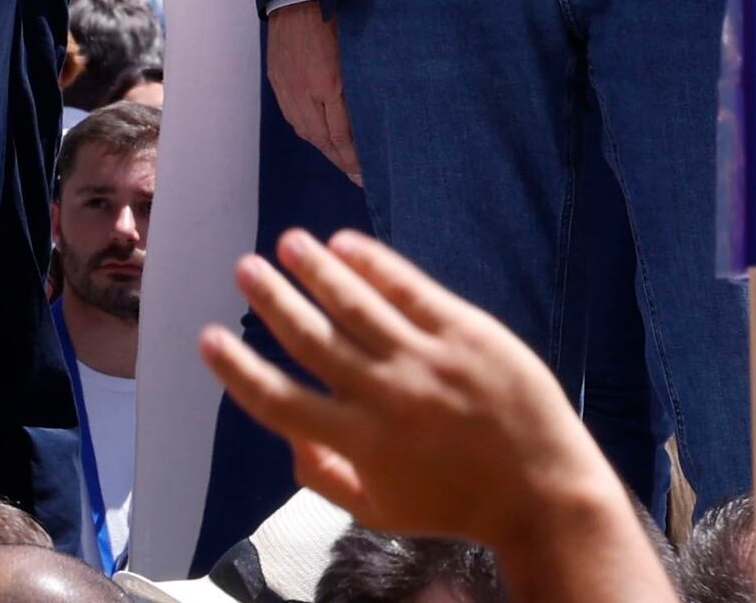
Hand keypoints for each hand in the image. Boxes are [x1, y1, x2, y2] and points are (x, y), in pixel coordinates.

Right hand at [201, 230, 646, 566]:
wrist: (546, 493)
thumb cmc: (457, 503)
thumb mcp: (381, 512)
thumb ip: (322, 477)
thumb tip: (285, 435)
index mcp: (359, 444)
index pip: (279, 400)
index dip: (237, 368)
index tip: (209, 337)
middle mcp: (385, 397)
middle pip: (311, 338)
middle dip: (271, 299)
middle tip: (246, 269)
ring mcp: (427, 360)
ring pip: (355, 303)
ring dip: (315, 269)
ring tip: (290, 243)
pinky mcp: (467, 333)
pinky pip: (409, 288)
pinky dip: (372, 262)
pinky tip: (345, 243)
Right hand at [266, 0, 358, 179]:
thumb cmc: (335, 22)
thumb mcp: (355, 55)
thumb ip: (358, 87)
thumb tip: (369, 118)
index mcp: (328, 83)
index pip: (341, 135)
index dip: (354, 159)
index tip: (366, 175)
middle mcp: (304, 91)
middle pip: (322, 139)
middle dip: (341, 161)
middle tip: (357, 177)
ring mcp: (287, 87)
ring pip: (305, 131)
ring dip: (324, 148)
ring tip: (340, 159)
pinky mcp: (277, 81)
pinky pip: (291, 116)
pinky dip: (307, 130)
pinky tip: (318, 135)